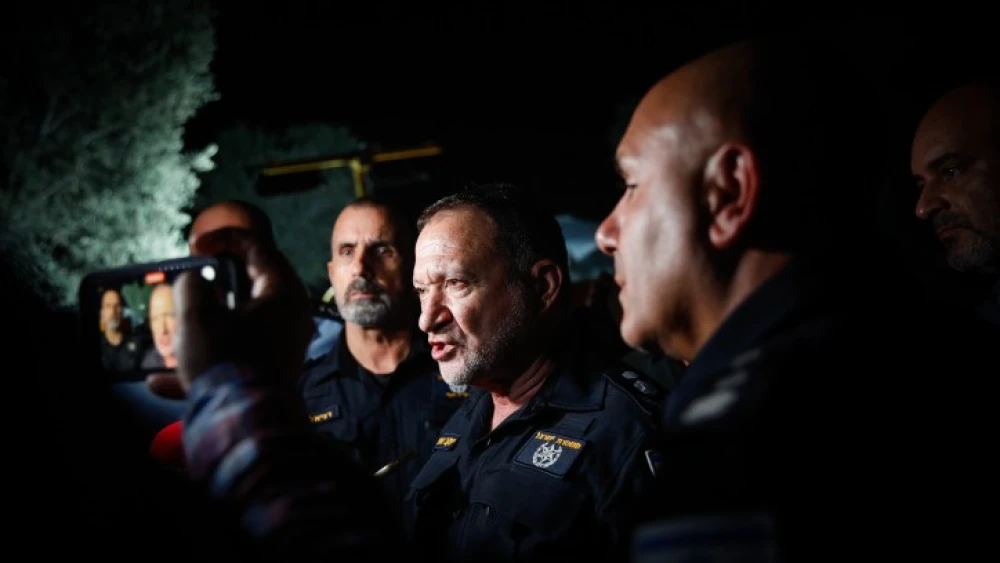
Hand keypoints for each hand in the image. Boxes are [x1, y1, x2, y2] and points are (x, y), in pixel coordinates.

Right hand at [147, 227, 312, 397]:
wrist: (244, 423)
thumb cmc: (226, 360)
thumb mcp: (197, 314)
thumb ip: (192, 285)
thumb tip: (196, 283)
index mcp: (283, 291)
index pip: (257, 245)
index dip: (222, 237)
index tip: (194, 245)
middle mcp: (291, 315)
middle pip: (251, 284)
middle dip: (213, 282)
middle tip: (189, 278)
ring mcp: (284, 345)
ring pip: (238, 324)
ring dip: (203, 324)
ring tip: (174, 327)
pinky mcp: (271, 372)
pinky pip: (235, 357)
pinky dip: (204, 361)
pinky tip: (161, 381)